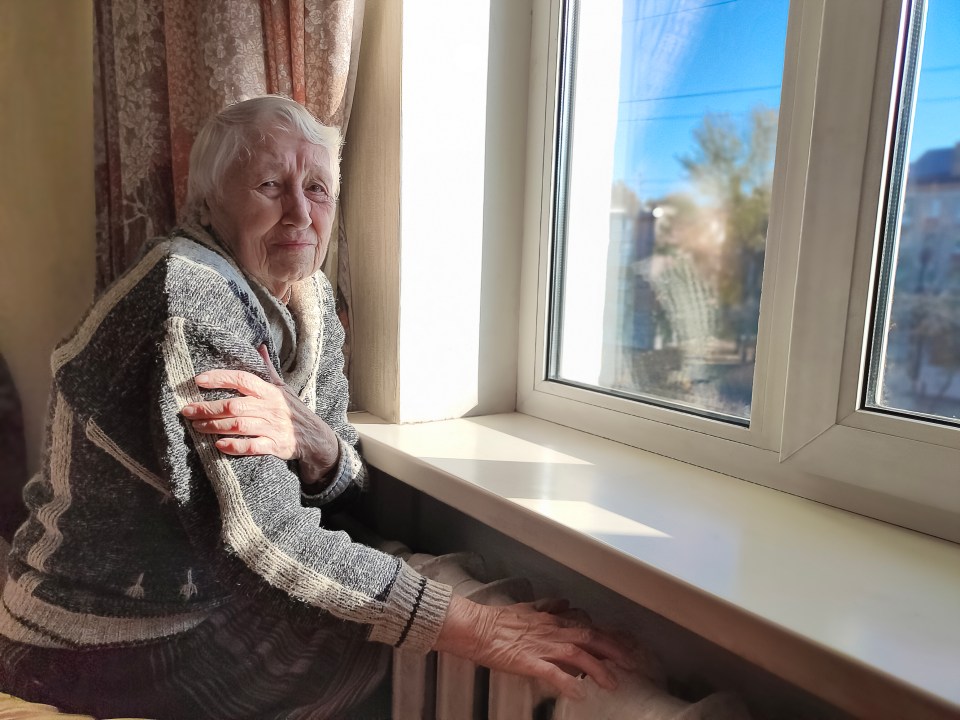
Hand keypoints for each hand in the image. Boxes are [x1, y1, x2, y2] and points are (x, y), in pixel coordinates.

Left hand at [182, 345, 339, 482]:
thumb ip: (267, 369)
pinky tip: (219, 445)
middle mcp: (270, 407)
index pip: (242, 380)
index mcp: (270, 391)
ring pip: (239, 426)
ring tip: (197, 426)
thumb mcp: (283, 387)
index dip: (220, 378)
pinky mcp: (274, 446)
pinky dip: (235, 446)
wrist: (315, 437)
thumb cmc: (294, 410)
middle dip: (208, 408)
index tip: (198, 380)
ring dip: (215, 426)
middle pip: (234, 405)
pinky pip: (252, 447)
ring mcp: (272, 427)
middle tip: (187, 410)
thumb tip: (260, 346)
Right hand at [434, 595, 634, 699]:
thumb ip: (548, 607)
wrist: (474, 626)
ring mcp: (541, 646)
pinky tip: (579, 693)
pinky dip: (567, 682)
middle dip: (614, 651)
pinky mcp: (528, 661)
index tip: (625, 644)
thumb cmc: (498, 620)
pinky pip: (552, 673)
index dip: (609, 636)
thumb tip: (565, 603)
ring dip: (598, 669)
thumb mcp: (527, 609)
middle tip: (631, 663)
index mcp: (552, 620)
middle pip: (590, 638)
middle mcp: (551, 631)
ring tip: (612, 683)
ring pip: (578, 655)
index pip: (587, 626)